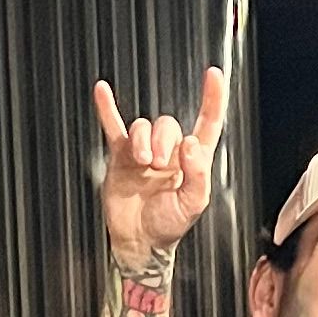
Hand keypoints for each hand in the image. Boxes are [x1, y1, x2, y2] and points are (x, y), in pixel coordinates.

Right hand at [95, 70, 226, 269]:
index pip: (207, 123)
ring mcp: (143, 151)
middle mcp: (169, 151)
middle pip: (167, 125)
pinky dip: (107, 108)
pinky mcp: (120, 156)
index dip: (213, 99)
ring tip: (143, 162)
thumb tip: (191, 142)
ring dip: (142, 140)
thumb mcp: (194, 203)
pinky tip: (102, 90)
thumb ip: (197, 173)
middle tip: (159, 163)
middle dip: (163, 140)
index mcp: (193, 159)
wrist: (140, 241)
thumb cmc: (169, 224)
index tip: (214, 75)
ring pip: (142, 126)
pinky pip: (113, 127)